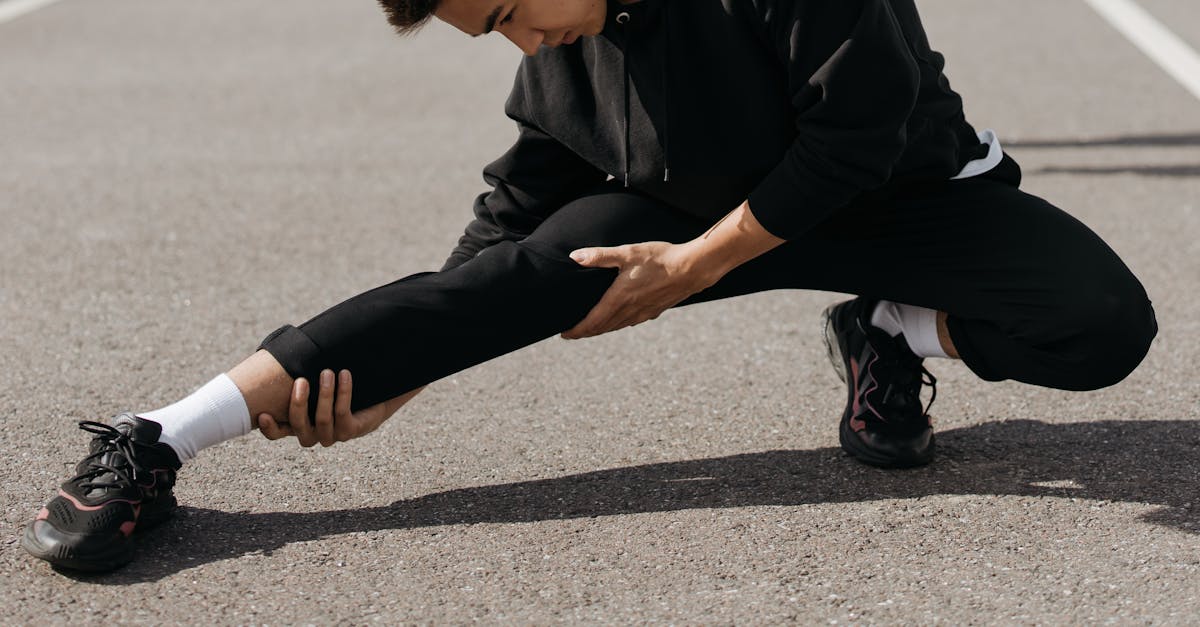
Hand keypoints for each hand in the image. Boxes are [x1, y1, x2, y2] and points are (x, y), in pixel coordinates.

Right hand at [257, 369, 391, 446]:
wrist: (370, 401)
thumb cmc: (334, 390)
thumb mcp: (313, 385)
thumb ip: (297, 377)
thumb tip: (282, 352)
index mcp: (297, 425)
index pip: (277, 433)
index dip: (269, 428)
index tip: (262, 414)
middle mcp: (311, 434)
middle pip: (299, 425)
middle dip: (299, 403)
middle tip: (301, 380)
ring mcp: (330, 435)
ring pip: (323, 419)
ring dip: (325, 394)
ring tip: (327, 372)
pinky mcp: (349, 432)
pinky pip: (343, 412)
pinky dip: (343, 392)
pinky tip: (344, 374)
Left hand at [561, 240, 721, 338]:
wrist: (693, 269)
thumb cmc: (660, 258)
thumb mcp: (628, 253)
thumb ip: (600, 256)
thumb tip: (575, 257)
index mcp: (619, 298)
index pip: (592, 322)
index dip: (576, 330)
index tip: (564, 334)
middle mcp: (630, 310)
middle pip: (602, 328)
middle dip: (585, 332)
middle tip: (572, 333)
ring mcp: (643, 313)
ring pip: (616, 327)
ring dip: (601, 330)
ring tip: (590, 329)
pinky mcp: (654, 310)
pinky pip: (630, 322)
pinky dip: (618, 324)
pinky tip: (618, 320)